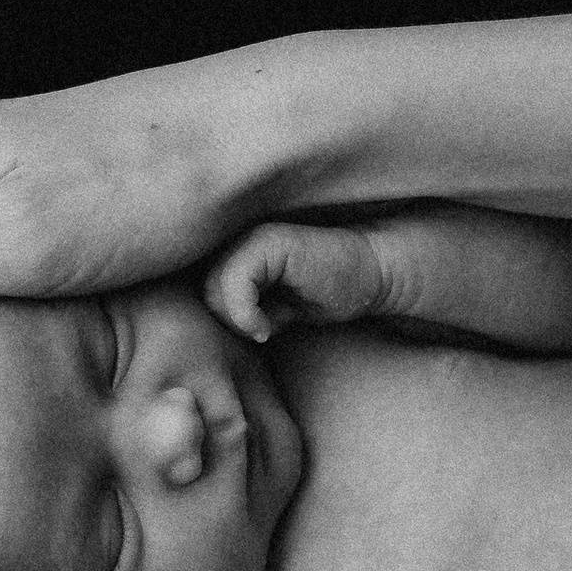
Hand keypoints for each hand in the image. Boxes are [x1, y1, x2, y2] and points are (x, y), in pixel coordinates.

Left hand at [204, 219, 399, 338]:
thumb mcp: (272, 308)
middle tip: (261, 330)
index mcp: (236, 252)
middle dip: (228, 321)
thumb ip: (239, 309)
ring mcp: (252, 237)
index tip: (252, 333)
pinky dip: (245, 314)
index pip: (202, 291)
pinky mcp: (268, 243)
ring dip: (237, 319)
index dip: (222, 320)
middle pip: (203, 292)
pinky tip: (268, 326)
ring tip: (267, 326)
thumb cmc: (324, 291)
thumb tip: (212, 326)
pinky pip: (233, 284)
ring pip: (213, 289)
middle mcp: (239, 239)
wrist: (369, 275)